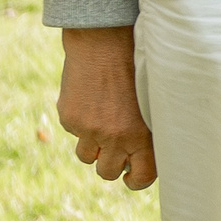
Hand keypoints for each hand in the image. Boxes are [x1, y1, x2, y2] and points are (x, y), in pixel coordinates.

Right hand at [57, 27, 155, 190]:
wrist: (104, 41)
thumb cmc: (135, 67)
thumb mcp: (150, 100)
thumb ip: (147, 129)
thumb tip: (143, 158)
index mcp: (142, 133)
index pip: (142, 176)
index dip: (137, 180)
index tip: (133, 176)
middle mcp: (115, 136)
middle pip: (107, 172)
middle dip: (111, 163)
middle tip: (115, 148)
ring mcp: (89, 130)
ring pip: (87, 157)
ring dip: (94, 145)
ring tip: (103, 119)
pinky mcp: (69, 119)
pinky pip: (74, 133)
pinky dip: (80, 122)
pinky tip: (90, 99)